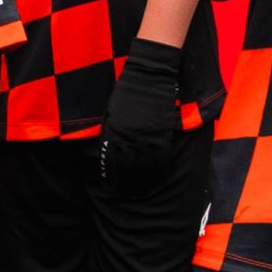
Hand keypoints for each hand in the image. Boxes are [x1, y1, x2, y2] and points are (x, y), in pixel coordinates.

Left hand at [97, 38, 186, 195]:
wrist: (148, 77)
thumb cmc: (127, 94)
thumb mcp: (111, 113)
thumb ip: (110, 132)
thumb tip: (108, 151)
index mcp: (114, 133)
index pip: (111, 163)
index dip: (112, 178)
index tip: (112, 188)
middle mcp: (129, 138)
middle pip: (128, 169)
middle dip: (127, 184)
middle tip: (128, 194)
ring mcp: (147, 137)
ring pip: (145, 167)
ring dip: (143, 182)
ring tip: (141, 191)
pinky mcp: (162, 133)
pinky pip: (160, 158)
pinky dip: (158, 170)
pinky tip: (156, 178)